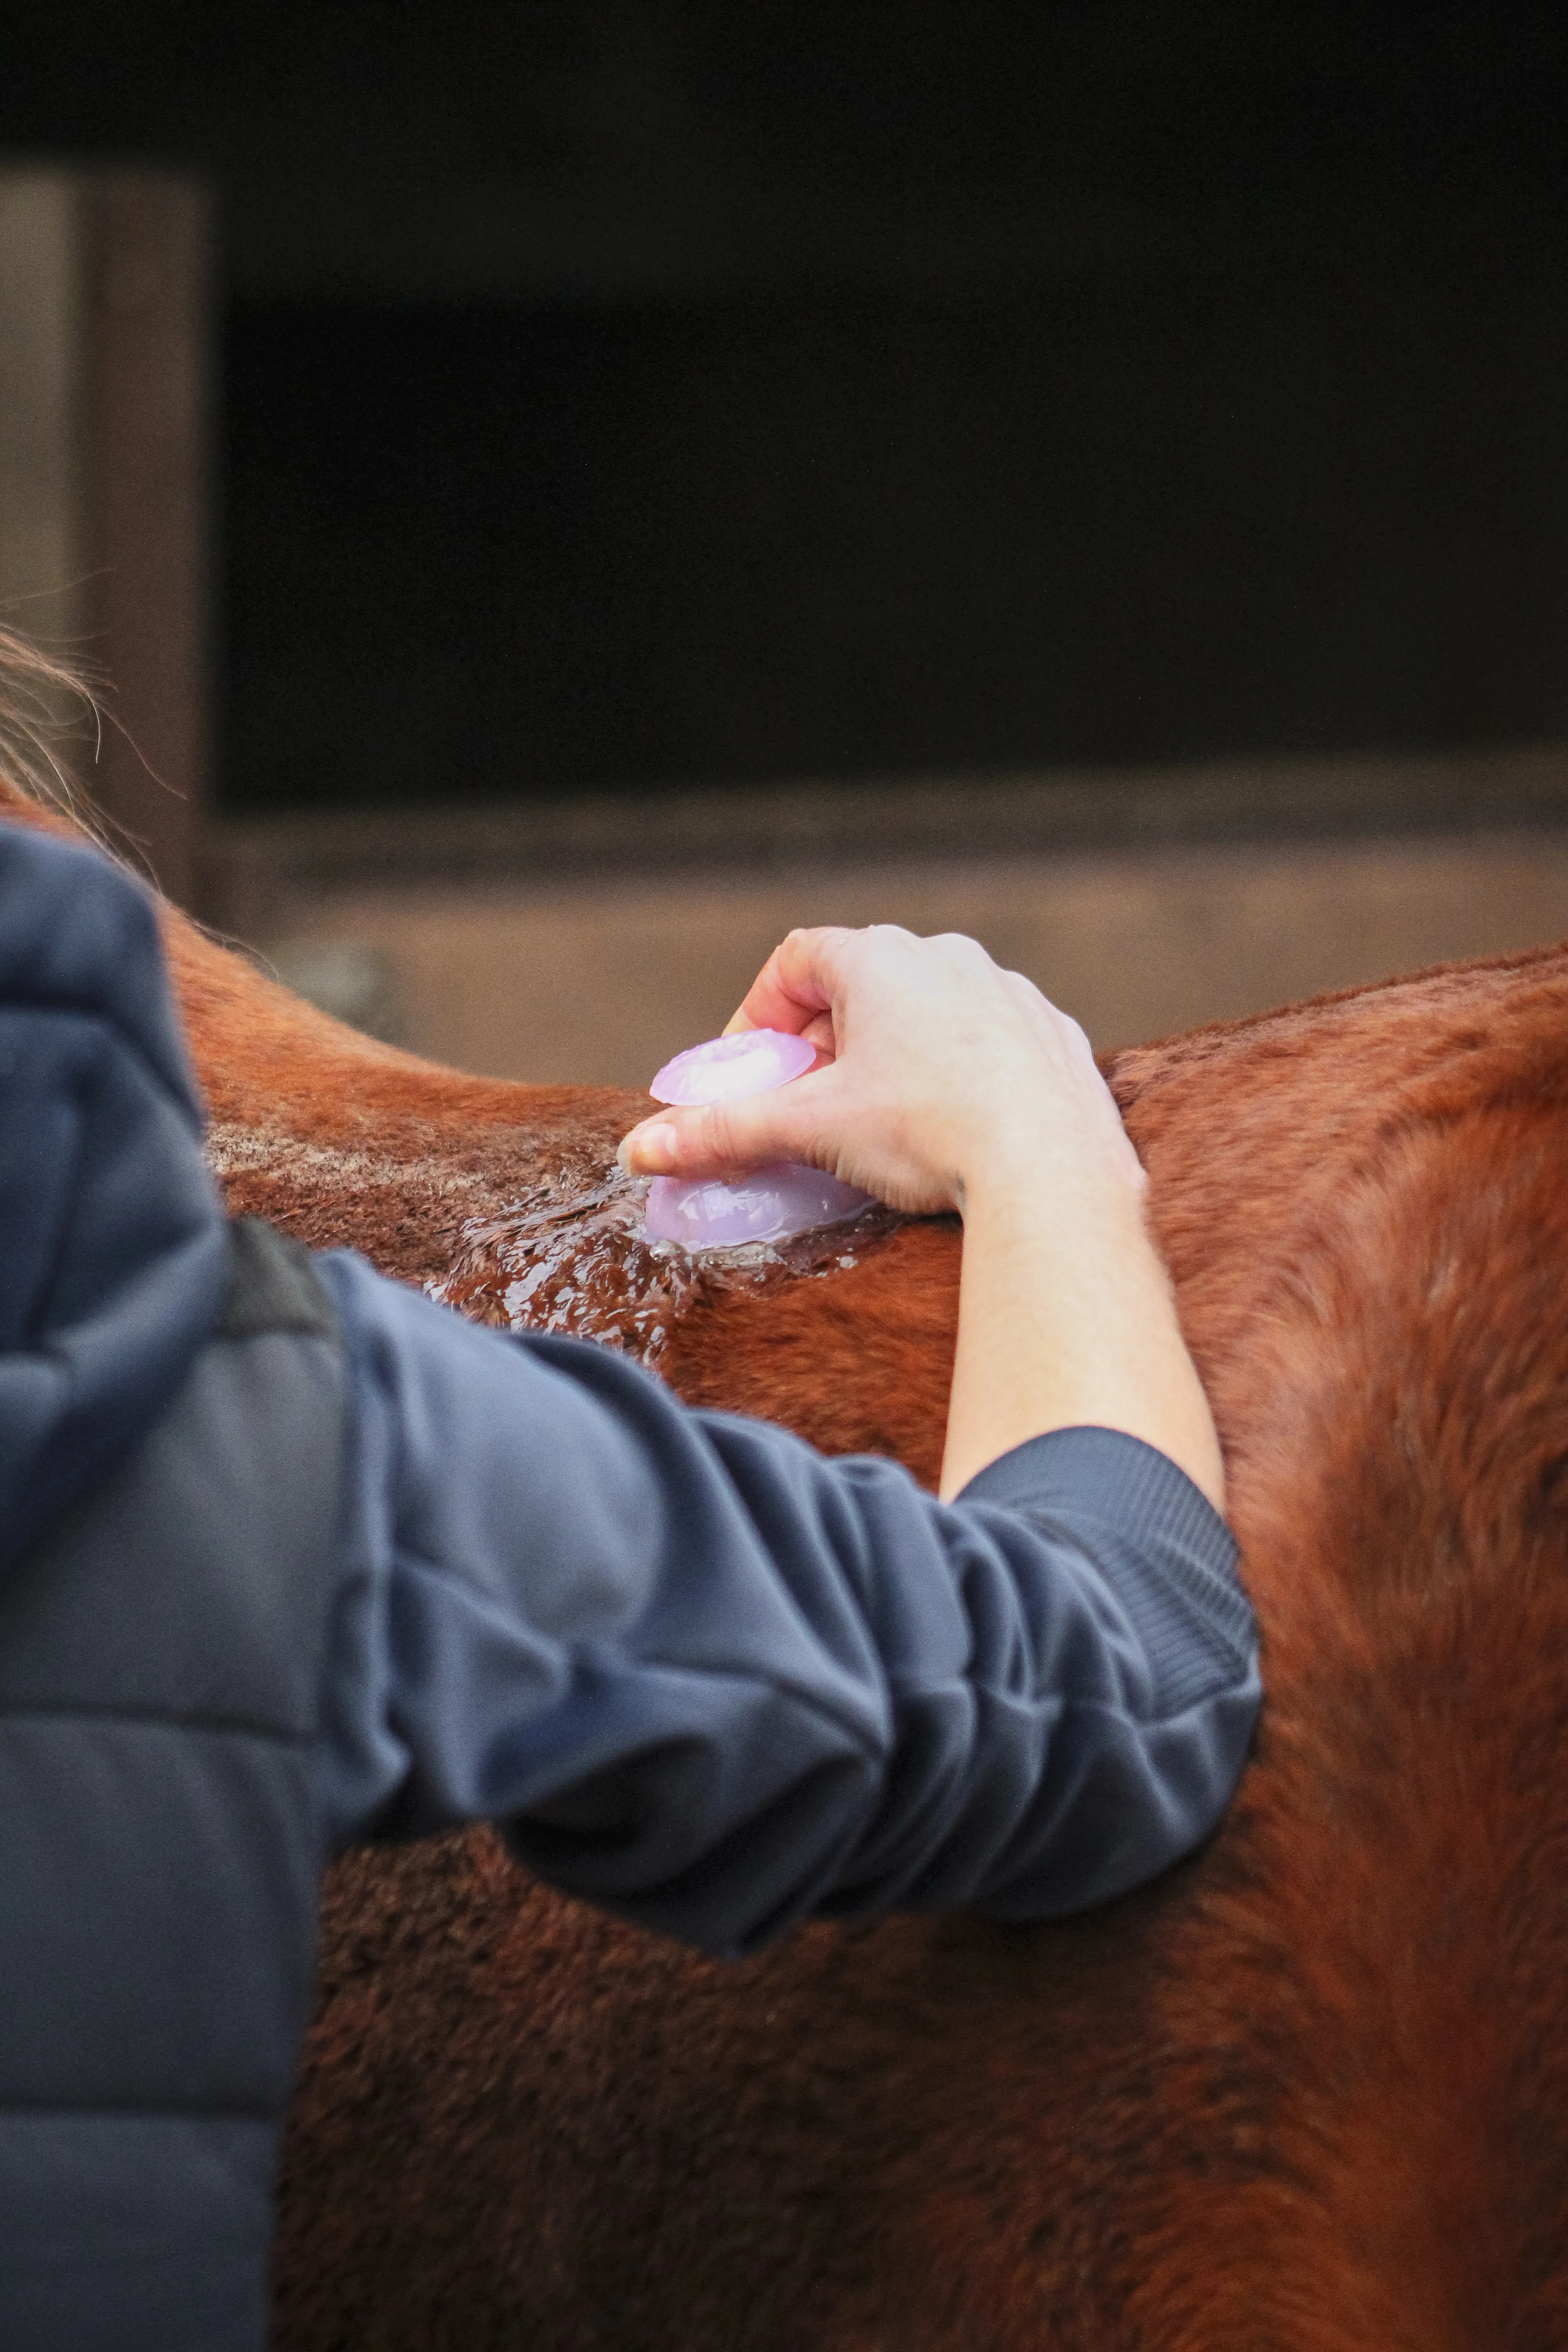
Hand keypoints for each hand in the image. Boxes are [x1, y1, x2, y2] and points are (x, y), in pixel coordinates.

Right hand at [618, 925, 1143, 1221]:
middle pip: (861, 984)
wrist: (1049, 1168)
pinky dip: (958, 1071)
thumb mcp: (810, 1130)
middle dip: (824, 1041)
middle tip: (808, 1103)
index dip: (762, 1011)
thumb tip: (640, 1148)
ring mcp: (1009, 992)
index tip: (756, 1070)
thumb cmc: (926, 1132)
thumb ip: (723, 1133)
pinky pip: (990, 1040)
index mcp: (879, 959)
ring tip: (879, 1118)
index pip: (797, 960)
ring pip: (929, 1010)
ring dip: (892, 1052)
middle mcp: (947, 957)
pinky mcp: (1053, 1035)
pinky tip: (954, 1124)